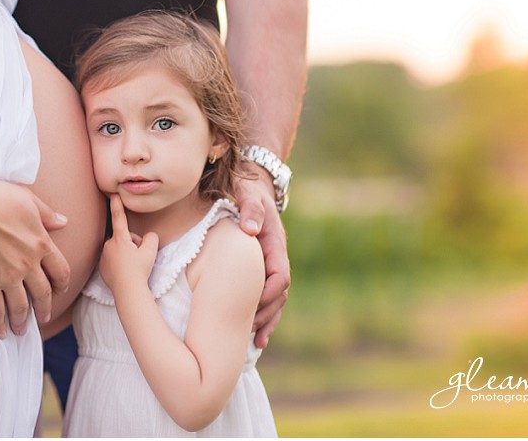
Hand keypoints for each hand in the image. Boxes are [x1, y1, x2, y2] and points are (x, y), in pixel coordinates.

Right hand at [0, 180, 69, 338]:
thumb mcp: (26, 199)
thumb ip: (46, 213)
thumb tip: (64, 222)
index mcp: (41, 244)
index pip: (60, 270)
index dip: (62, 283)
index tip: (60, 291)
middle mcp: (29, 265)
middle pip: (43, 293)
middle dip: (44, 308)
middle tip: (43, 318)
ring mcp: (9, 278)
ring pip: (22, 306)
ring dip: (23, 321)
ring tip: (21, 331)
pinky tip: (0, 332)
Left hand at [99, 194, 158, 293]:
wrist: (128, 291)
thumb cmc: (140, 270)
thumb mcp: (151, 251)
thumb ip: (151, 238)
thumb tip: (148, 236)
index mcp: (120, 239)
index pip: (119, 218)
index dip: (117, 205)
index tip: (114, 194)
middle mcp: (109, 245)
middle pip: (124, 237)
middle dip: (132, 243)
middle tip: (139, 257)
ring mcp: (104, 256)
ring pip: (118, 248)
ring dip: (126, 253)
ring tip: (132, 266)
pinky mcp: (102, 267)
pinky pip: (112, 259)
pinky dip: (119, 263)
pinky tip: (125, 271)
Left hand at [234, 168, 290, 348]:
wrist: (254, 185)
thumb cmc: (247, 190)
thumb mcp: (248, 193)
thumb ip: (250, 208)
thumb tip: (250, 229)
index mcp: (274, 243)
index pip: (280, 274)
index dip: (269, 292)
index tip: (254, 308)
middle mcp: (277, 256)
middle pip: (280, 292)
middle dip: (268, 313)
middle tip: (250, 331)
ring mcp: (271, 264)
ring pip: (276, 298)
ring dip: (268, 319)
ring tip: (257, 342)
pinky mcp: (262, 268)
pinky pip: (267, 295)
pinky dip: (264, 314)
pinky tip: (256, 334)